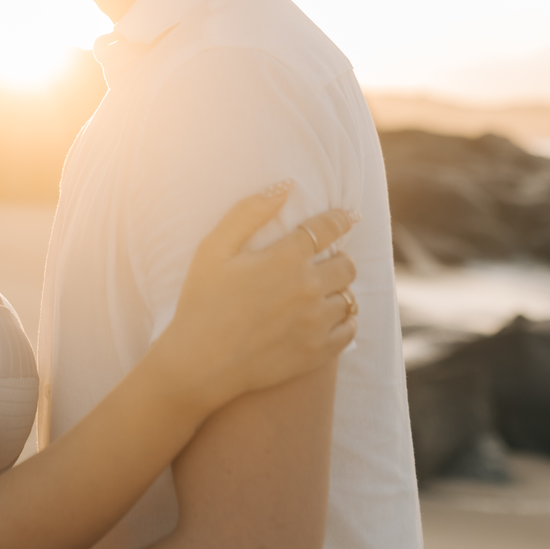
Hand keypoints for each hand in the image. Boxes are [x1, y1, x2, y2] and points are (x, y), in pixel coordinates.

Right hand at [153, 188, 357, 417]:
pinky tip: (327, 319)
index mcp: (284, 259)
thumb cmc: (202, 301)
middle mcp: (307, 288)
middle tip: (325, 262)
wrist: (200, 363)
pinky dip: (344, 322)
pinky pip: (349, 331)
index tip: (348, 216)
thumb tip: (286, 185)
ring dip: (338, 291)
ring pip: (349, 298)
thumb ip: (249, 212)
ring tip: (322, 293)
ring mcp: (315, 323)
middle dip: (338, 258)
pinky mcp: (317, 352)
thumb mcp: (214, 249)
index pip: (328, 228)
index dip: (341, 218)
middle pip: (346, 264)